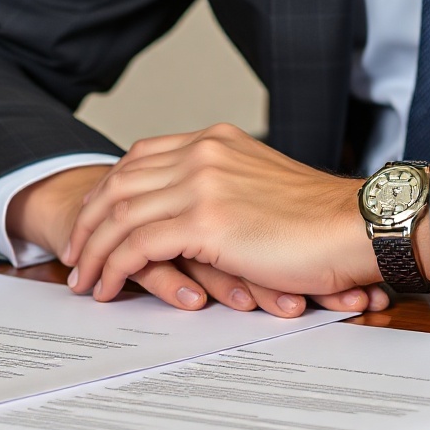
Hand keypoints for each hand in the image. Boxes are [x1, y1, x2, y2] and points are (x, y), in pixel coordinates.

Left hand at [5, 159, 334, 314]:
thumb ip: (226, 189)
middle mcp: (203, 152)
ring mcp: (201, 183)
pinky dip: (113, 268)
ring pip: (120, 215)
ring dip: (93, 250)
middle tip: (74, 254)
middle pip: (120, 182)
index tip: (95, 220)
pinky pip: (137, 245)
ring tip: (82, 280)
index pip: (141, 158)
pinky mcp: (205, 221)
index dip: (110, 191)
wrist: (355, 225)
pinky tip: (107, 287)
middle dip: (89, 221)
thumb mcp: (262, 186)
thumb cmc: (322, 220)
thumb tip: (200, 219)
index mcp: (215, 141)